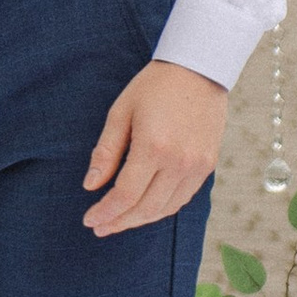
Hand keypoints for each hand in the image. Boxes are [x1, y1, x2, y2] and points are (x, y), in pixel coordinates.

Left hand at [82, 59, 227, 237]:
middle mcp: (179, 161)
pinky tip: (145, 209)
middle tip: (100, 227)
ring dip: (140, 219)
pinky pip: (183, 198)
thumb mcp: (120, 113)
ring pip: (166, 208)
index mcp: (153, 147)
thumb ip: (106, 152)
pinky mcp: (208, 165)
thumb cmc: (154, 87)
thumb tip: (90, 186)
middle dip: (119, 222)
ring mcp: (197, 166)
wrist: (198, 70)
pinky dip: (162, 209)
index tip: (89, 219)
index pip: (125, 195)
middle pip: (145, 208)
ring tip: (119, 222)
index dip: (105, 212)